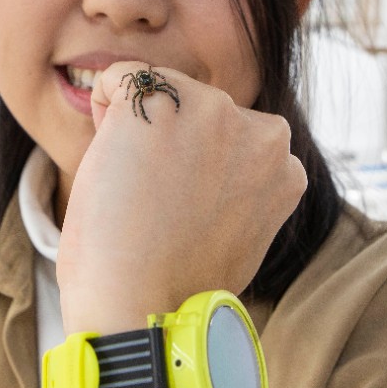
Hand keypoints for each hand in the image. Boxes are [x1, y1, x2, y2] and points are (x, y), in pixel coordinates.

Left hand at [58, 61, 305, 333]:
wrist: (138, 308)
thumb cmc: (172, 286)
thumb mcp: (233, 233)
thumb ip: (234, 187)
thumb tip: (205, 165)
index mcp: (282, 166)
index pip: (225, 138)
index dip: (190, 172)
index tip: (180, 216)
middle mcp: (263, 130)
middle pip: (196, 112)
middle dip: (170, 144)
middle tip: (155, 207)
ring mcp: (215, 110)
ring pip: (160, 94)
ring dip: (139, 131)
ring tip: (136, 192)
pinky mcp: (162, 100)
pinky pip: (119, 80)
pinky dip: (103, 112)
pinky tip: (111, 164)